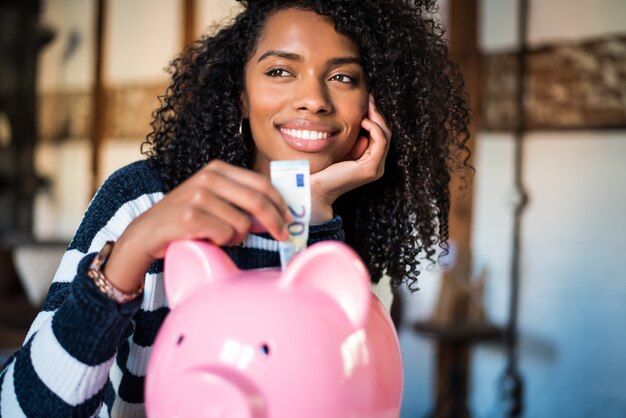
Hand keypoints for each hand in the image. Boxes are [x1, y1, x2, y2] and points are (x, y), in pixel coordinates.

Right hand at [103, 160, 290, 292]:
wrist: (147, 233)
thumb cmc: (188, 219)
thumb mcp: (214, 200)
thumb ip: (242, 203)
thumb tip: (277, 217)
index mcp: (217, 169)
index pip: (261, 184)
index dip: (280, 203)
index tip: (288, 219)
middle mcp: (208, 177)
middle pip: (257, 201)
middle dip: (275, 222)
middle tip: (282, 236)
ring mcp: (198, 196)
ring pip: (242, 224)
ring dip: (237, 237)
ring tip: (219, 236)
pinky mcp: (190, 216)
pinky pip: (225, 235)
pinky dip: (222, 243)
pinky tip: (206, 238)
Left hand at [310, 95, 391, 223]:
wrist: (317, 187)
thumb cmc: (324, 169)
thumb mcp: (341, 148)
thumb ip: (352, 138)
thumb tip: (358, 117)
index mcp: (371, 161)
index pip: (380, 135)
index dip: (376, 117)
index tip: (368, 102)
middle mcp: (376, 165)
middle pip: (386, 133)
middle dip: (378, 114)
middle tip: (370, 99)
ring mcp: (375, 168)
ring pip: (386, 136)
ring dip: (377, 118)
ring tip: (367, 107)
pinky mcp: (371, 168)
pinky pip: (381, 142)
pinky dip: (374, 128)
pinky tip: (364, 121)